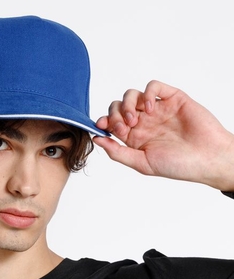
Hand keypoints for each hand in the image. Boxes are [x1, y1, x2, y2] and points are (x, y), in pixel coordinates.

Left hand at [95, 80, 233, 190]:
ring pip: (132, 95)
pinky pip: (153, 87)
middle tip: (124, 127)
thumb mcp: (142, 163)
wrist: (208, 159)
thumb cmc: (178, 165)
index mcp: (134, 137)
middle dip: (115, 114)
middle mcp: (144, 122)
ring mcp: (157, 110)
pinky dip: (147, 93)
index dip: (104, 122)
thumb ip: (118, 152)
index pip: (111, 122)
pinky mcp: (172, 99)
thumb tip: (96, 139)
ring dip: (127, 104)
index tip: (103, 126)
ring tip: (136, 120)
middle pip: (118, 107)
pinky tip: (150, 108)